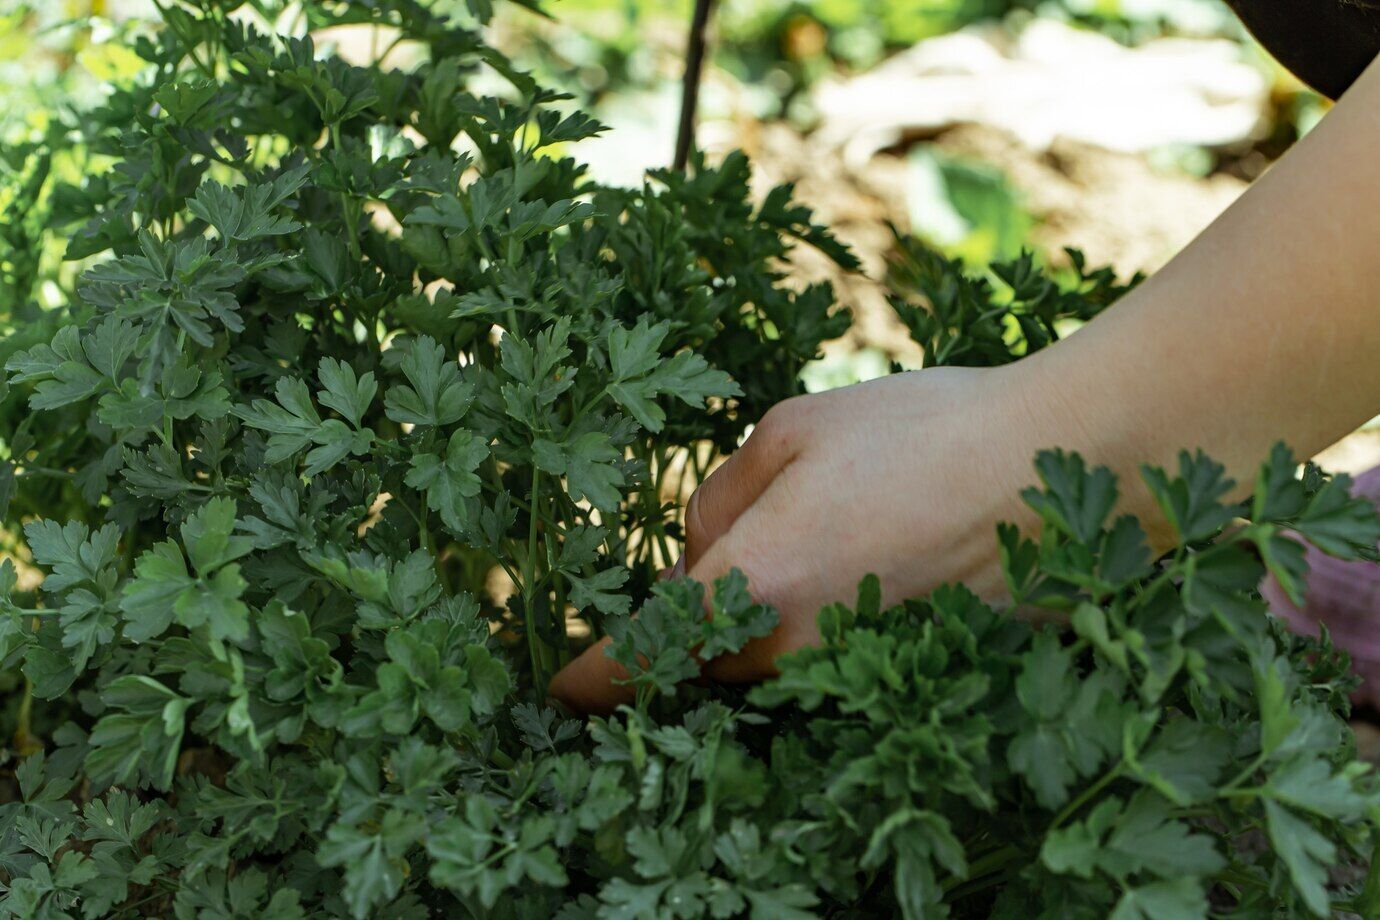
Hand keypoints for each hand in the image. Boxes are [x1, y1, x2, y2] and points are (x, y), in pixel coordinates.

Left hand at [549, 363, 1065, 712]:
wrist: (1066, 466)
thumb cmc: (923, 432)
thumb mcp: (794, 429)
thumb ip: (722, 498)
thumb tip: (701, 549)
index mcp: (754, 585)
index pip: (643, 658)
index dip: (592, 679)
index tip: (559, 689)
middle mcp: (800, 654)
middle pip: (707, 660)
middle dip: (695, 621)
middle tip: (732, 554)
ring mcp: (860, 678)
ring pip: (771, 665)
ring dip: (764, 625)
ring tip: (826, 546)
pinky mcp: (910, 681)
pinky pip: (834, 668)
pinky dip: (828, 632)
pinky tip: (876, 565)